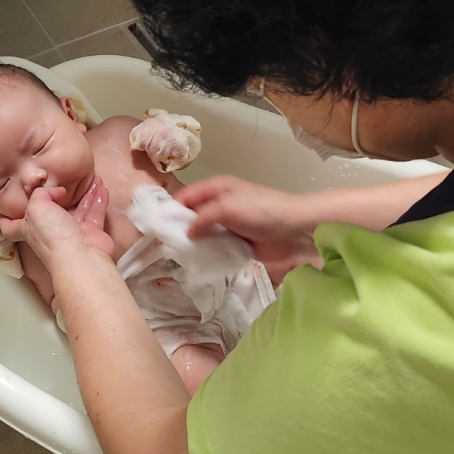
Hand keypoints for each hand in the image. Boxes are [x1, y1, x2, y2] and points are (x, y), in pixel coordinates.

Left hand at [0, 178, 114, 268]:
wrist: (82, 258)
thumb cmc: (54, 236)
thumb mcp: (36, 208)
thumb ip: (40, 193)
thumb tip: (56, 191)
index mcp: (29, 227)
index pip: (10, 226)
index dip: (4, 216)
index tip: (3, 206)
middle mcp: (49, 231)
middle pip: (51, 210)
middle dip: (56, 195)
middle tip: (63, 178)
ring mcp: (72, 232)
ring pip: (77, 208)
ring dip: (84, 193)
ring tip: (91, 177)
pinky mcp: (91, 233)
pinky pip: (95, 212)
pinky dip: (98, 199)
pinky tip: (101, 186)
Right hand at [175, 175, 322, 281]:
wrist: (296, 231)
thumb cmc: (262, 211)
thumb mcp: (228, 207)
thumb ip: (203, 217)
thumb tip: (186, 233)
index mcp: (217, 188)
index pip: (186, 196)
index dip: (172, 209)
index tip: (158, 228)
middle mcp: (220, 205)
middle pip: (192, 216)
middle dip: (180, 229)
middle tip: (164, 247)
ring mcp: (229, 226)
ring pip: (203, 235)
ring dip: (193, 245)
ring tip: (177, 259)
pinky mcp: (237, 245)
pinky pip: (216, 249)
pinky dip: (207, 255)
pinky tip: (197, 265)